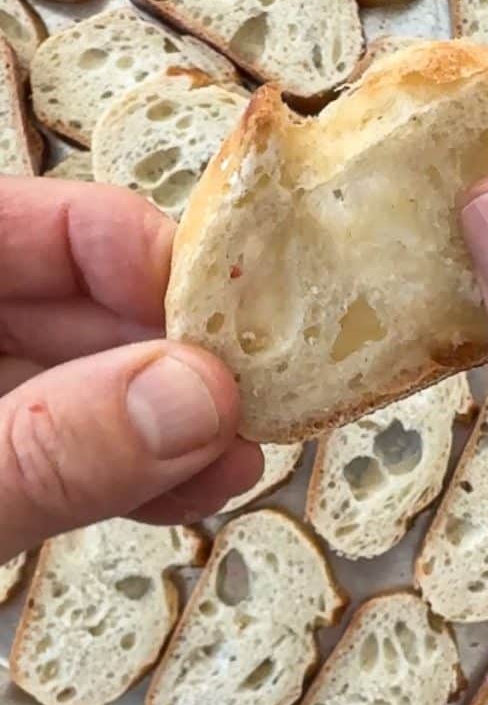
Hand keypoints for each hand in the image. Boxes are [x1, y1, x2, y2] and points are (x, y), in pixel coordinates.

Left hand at [0, 178, 263, 564]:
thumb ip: (47, 447)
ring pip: (90, 377)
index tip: (210, 296)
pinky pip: (78, 447)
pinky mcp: (3, 467)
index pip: (23, 220)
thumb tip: (188, 396)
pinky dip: (137, 468)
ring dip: (173, 416)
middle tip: (246, 379)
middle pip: (76, 298)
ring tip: (236, 441)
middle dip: (169, 345)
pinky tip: (189, 484)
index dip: (125, 241)